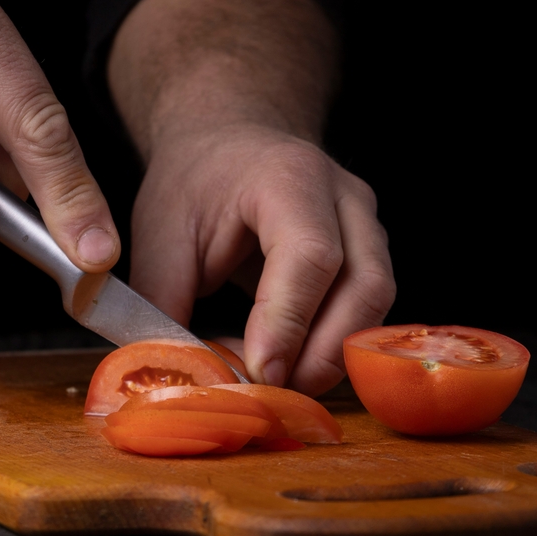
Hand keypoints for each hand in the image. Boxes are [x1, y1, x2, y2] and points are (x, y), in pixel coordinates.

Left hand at [107, 0, 394, 394]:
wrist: (230, 141)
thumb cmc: (194, 183)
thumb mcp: (160, 235)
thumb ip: (165, 302)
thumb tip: (177, 373)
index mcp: (289, 178)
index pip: (309, 254)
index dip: (288, 320)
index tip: (260, 372)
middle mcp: (345, 199)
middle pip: (364, 286)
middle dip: (321, 354)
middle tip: (271, 394)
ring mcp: (369, 226)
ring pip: (376, 307)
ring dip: (331, 358)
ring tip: (276, 384)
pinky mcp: (372, 256)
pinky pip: (368, 313)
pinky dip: (333, 349)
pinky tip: (289, 365)